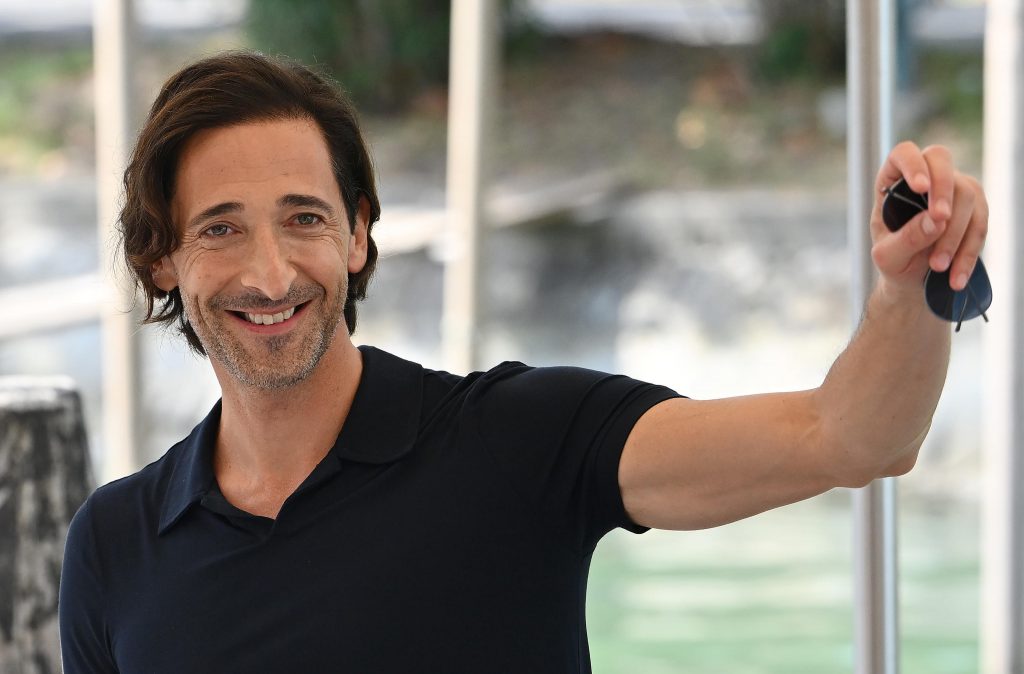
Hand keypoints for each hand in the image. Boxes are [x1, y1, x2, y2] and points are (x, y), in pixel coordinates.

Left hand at [870, 142, 987, 293]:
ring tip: (937, 266)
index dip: (914, 164)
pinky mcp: (975, 208)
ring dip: (954, 233)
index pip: (904, 153)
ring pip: (965, 194)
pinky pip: (981, 222)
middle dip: (943, 191)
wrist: (914, 278)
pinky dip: (969, 250)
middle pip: (941, 162)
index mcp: (893, 181)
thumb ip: (906, 238)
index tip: (920, 187)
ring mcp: (954, 189)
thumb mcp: (888, 256)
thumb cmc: (894, 261)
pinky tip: (956, 275)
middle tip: (940, 220)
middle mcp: (926, 177)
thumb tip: (935, 221)